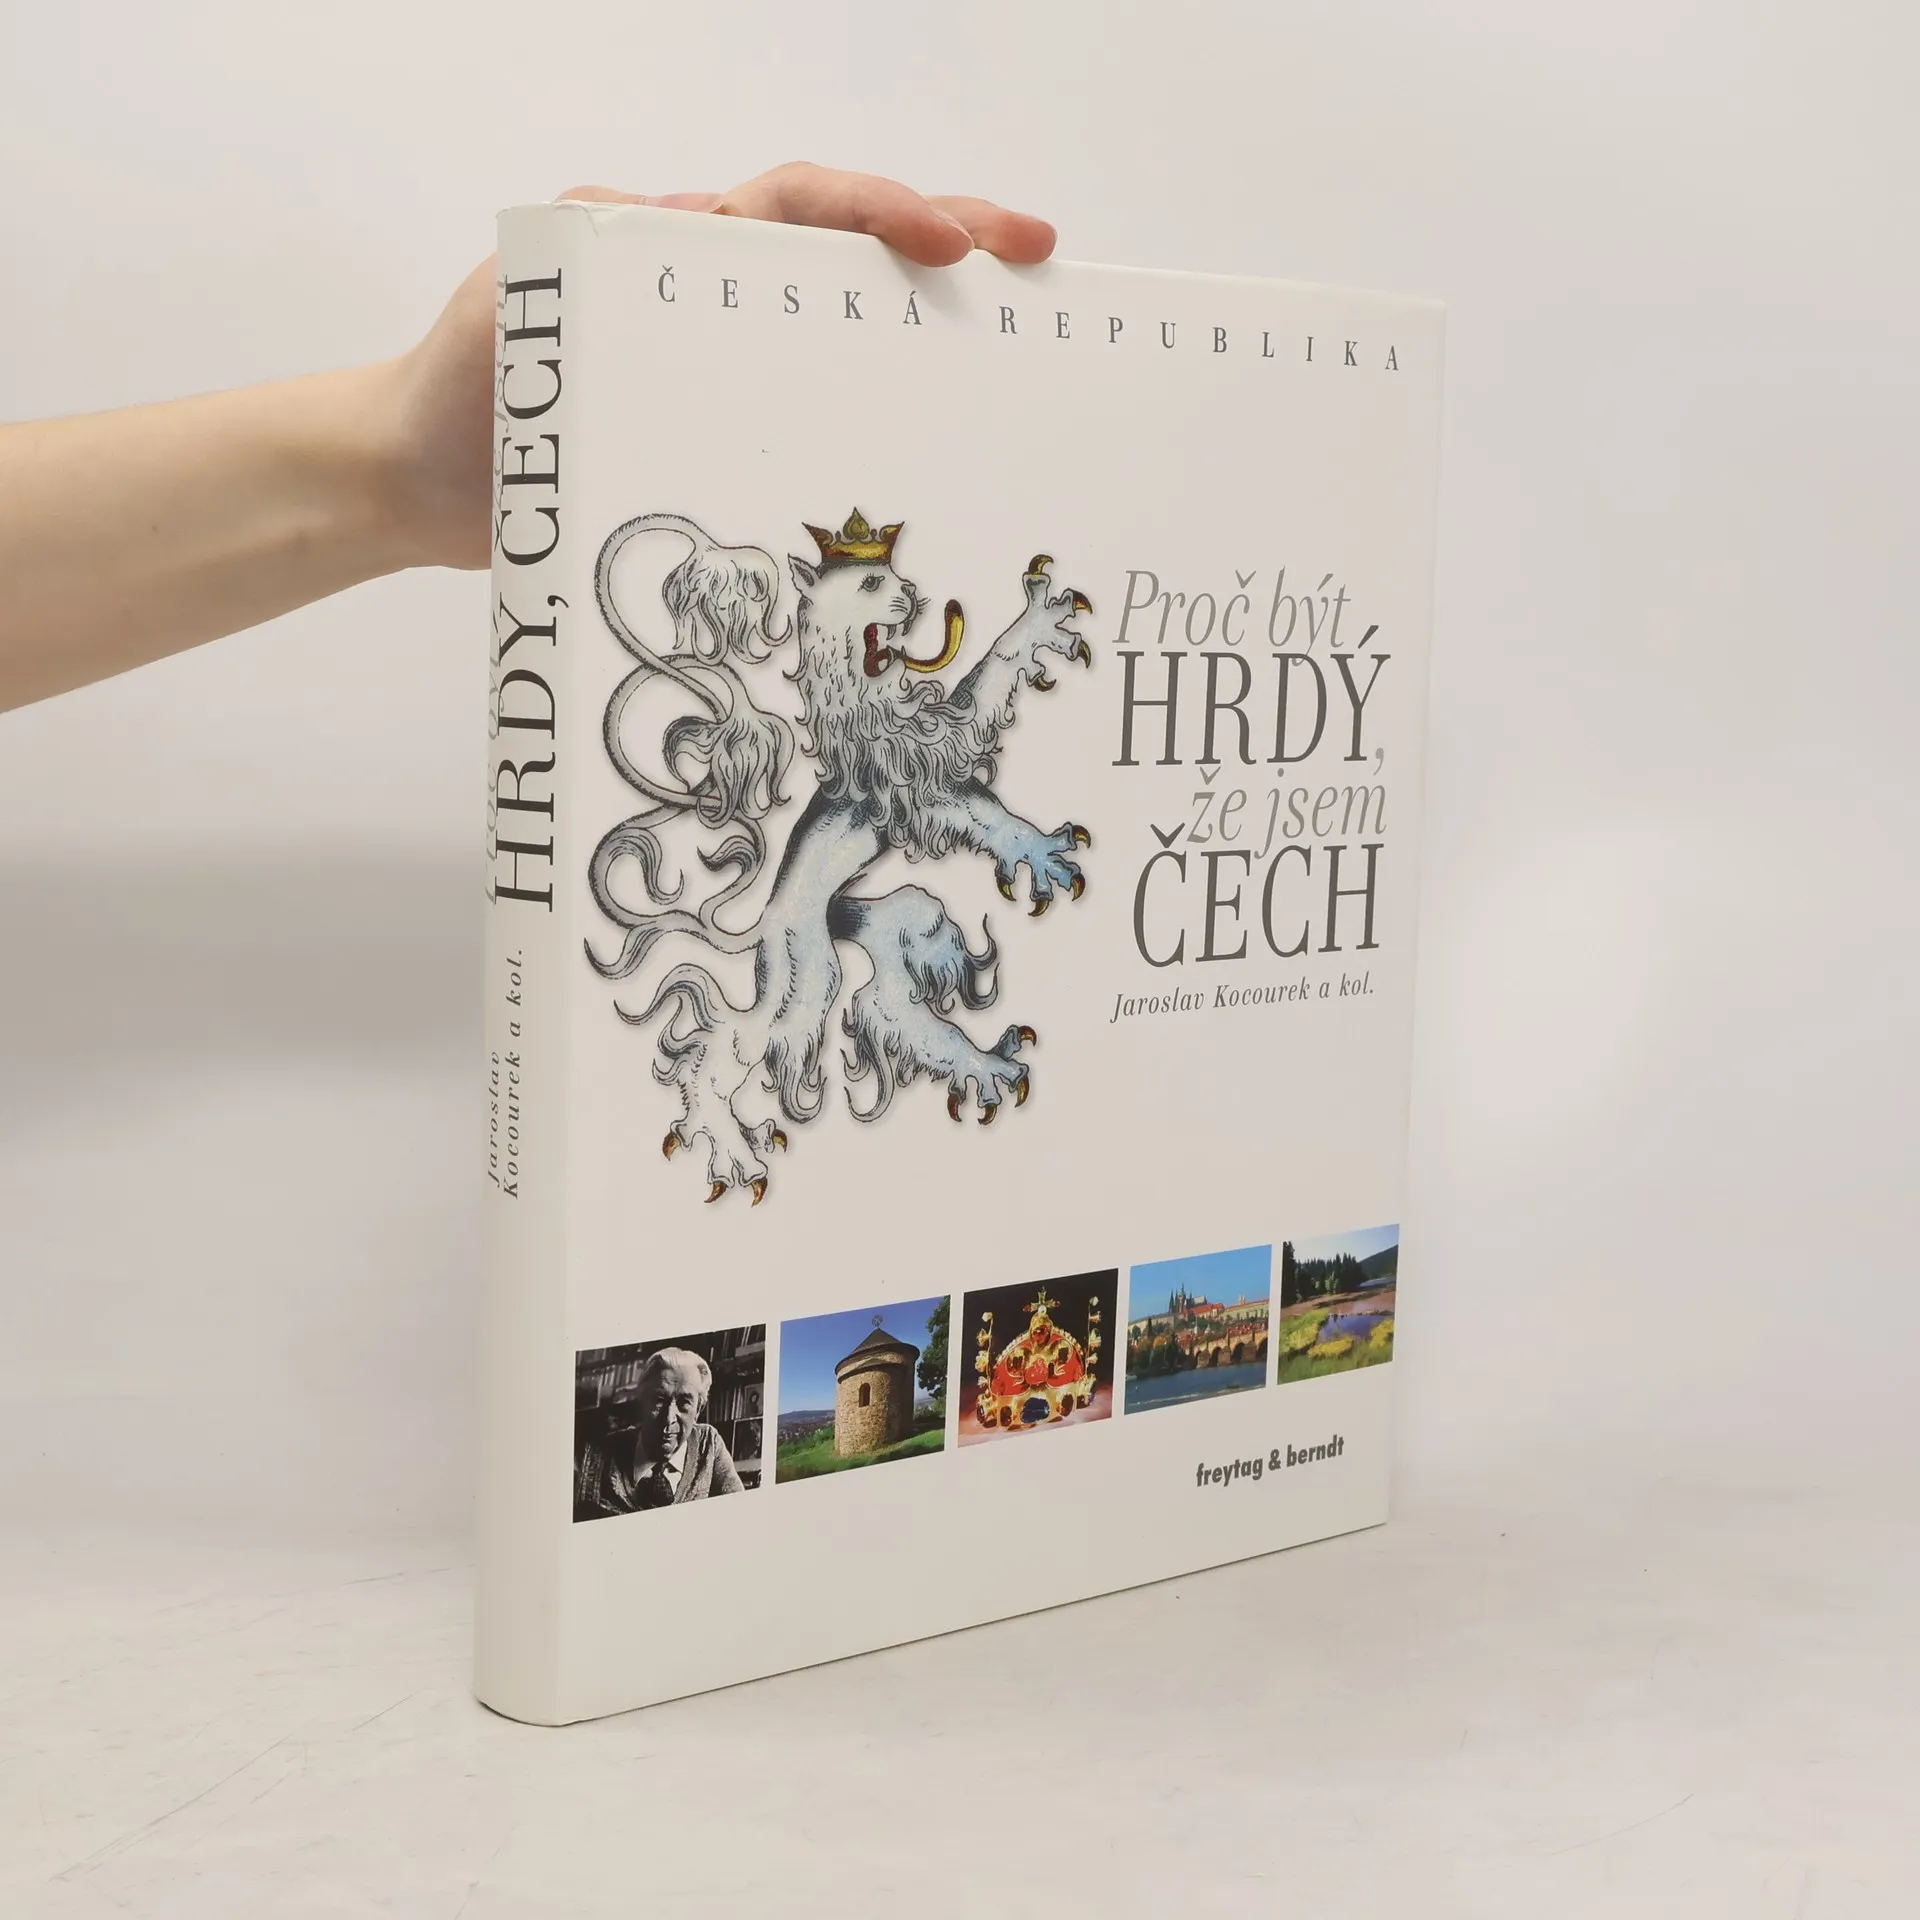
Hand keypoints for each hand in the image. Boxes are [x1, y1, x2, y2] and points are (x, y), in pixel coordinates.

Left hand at [384, 164, 1057, 572]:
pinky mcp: (723, 434)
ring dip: (929, 327)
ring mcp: (727, 366)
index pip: (796, 204)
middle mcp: (715, 294)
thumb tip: (681, 218)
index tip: (950, 241)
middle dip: (948, 238)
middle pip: (849, 248)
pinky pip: (811, 416)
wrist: (420, 482)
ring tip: (1014, 347)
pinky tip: (928, 453)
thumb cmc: (462, 390)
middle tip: (1035, 255)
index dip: (878, 211)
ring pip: (845, 328)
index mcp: (674, 248)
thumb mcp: (510, 308)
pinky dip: (875, 419)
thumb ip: (577, 263)